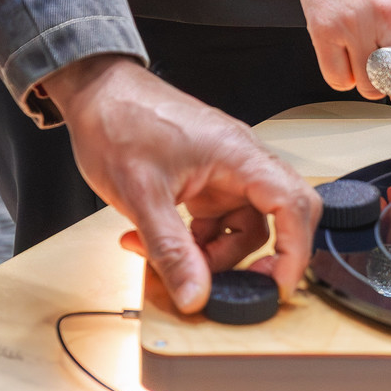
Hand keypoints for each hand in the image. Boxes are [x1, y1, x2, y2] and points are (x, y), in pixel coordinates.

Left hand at [43, 55, 319, 312]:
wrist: (95, 92)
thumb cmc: (119, 120)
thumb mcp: (141, 194)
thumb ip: (170, 250)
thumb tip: (195, 297)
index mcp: (237, 154)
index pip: (293, 203)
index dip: (295, 251)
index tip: (278, 288)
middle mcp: (239, 161)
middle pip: (276, 218)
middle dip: (256, 259)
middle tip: (228, 286)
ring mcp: (222, 171)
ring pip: (241, 226)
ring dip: (210, 255)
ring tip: (163, 258)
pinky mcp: (203, 180)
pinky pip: (215, 221)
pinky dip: (192, 242)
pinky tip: (153, 243)